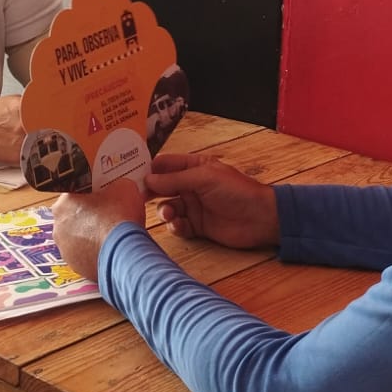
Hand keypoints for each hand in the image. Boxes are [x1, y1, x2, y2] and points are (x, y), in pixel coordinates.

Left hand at [52, 179, 147, 282]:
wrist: (124, 253)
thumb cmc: (120, 217)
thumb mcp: (124, 188)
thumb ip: (117, 185)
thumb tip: (119, 188)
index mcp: (63, 203)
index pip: (75, 194)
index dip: (90, 195)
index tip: (102, 197)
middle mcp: (58, 227)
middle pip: (74, 217)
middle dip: (89, 217)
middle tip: (108, 216)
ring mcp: (65, 249)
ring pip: (78, 239)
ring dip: (91, 237)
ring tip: (110, 236)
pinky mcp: (75, 267)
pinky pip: (84, 256)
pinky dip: (95, 253)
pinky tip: (110, 251)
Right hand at [145, 153, 278, 249]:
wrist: (261, 219)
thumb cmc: (237, 191)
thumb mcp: (204, 179)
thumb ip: (174, 179)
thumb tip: (148, 179)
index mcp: (193, 167)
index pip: (164, 165)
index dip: (148, 170)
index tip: (130, 177)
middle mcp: (190, 185)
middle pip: (161, 188)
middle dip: (150, 193)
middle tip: (137, 200)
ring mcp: (194, 206)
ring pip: (167, 208)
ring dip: (164, 212)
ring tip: (170, 215)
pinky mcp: (197, 226)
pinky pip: (178, 225)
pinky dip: (175, 226)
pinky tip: (180, 226)